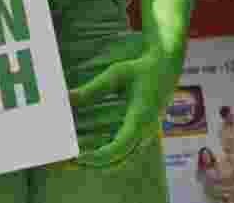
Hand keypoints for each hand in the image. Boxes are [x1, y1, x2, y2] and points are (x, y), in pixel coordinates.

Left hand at [69, 47, 179, 166]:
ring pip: (122, 161)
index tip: (78, 156)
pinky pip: (124, 155)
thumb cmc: (141, 68)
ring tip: (72, 160)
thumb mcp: (116, 74)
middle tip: (67, 161)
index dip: (98, 156)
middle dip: (92, 164)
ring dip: (97, 164)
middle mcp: (146, 132)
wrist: (167, 69)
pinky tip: (86, 152)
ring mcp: (146, 136)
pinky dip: (105, 158)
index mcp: (141, 117)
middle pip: (119, 161)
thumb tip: (66, 98)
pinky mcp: (143, 136)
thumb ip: (91, 89)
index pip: (120, 147)